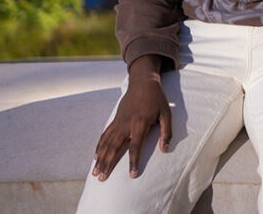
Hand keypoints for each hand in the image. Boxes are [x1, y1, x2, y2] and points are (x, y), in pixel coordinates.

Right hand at [91, 55, 171, 179]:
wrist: (143, 83)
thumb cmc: (157, 99)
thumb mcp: (166, 113)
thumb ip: (166, 132)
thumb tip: (164, 149)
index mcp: (140, 123)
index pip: (136, 147)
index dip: (133, 162)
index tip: (132, 175)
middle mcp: (126, 124)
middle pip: (114, 147)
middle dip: (108, 164)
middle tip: (102, 179)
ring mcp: (118, 122)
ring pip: (106, 143)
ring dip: (100, 159)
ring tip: (95, 173)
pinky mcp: (115, 120)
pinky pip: (105, 135)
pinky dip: (99, 147)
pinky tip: (96, 157)